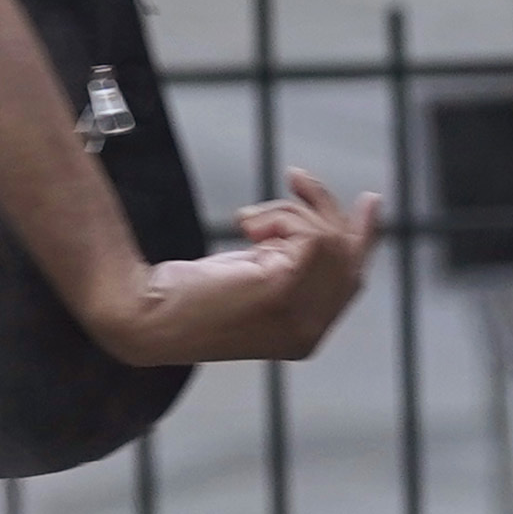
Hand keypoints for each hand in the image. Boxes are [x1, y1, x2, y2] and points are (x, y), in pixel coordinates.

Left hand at [85, 171, 381, 369]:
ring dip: (288, 213)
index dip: (364, 238)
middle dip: (324, 210)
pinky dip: (279, 216)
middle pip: (349, 258)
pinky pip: (309, 234)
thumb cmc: (181, 296)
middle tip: (296, 177)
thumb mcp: (248, 275)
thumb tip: (322, 224)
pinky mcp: (281, 292)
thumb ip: (288, 261)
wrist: (141, 315)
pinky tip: (246, 226)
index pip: (353, 282)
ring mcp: (299, 317)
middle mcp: (310, 334)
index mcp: (305, 336)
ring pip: (329, 240)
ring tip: (247, 220)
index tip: (371, 200)